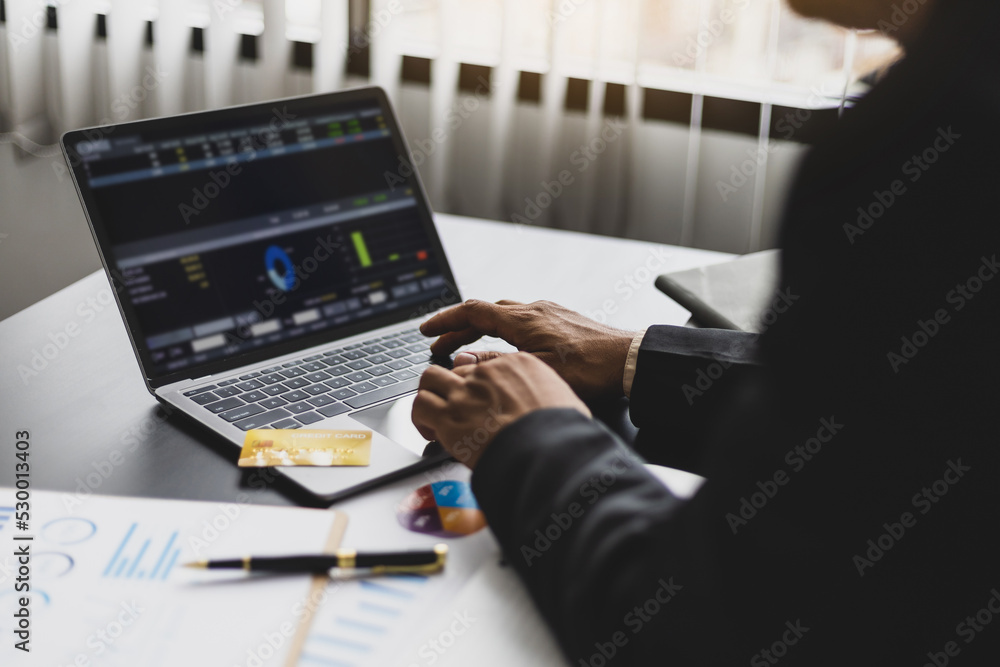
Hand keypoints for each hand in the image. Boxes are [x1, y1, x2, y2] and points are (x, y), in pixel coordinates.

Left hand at [411, 353, 589, 468]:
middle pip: (456, 367)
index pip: (485, 364)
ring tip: (435, 413)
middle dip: (452, 385)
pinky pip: (420, 406)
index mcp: (518, 365)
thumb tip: (543, 400)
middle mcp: (488, 373)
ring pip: (430, 378)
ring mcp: (466, 392)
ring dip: (431, 394)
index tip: (477, 394)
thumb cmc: (562, 432)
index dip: (478, 381)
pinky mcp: (449, 416)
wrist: (550, 451)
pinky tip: (430, 431)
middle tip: (454, 404)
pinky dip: (420, 418)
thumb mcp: (564, 399)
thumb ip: (545, 392)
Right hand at [420, 299, 635, 400]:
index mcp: (523, 320)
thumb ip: (496, 363)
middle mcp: (534, 310)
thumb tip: (464, 359)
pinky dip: (503, 330)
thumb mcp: (535, 371)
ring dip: (480, 330)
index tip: (426, 332)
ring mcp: (549, 312)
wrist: (630, 361)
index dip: (445, 321)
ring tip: (467, 349)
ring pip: (504, 315)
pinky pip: (522, 319)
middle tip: (439, 348)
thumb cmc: (590, 370)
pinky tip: (506, 347)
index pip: (472, 312)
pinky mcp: (561, 320)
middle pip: (485, 313)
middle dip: (458, 330)